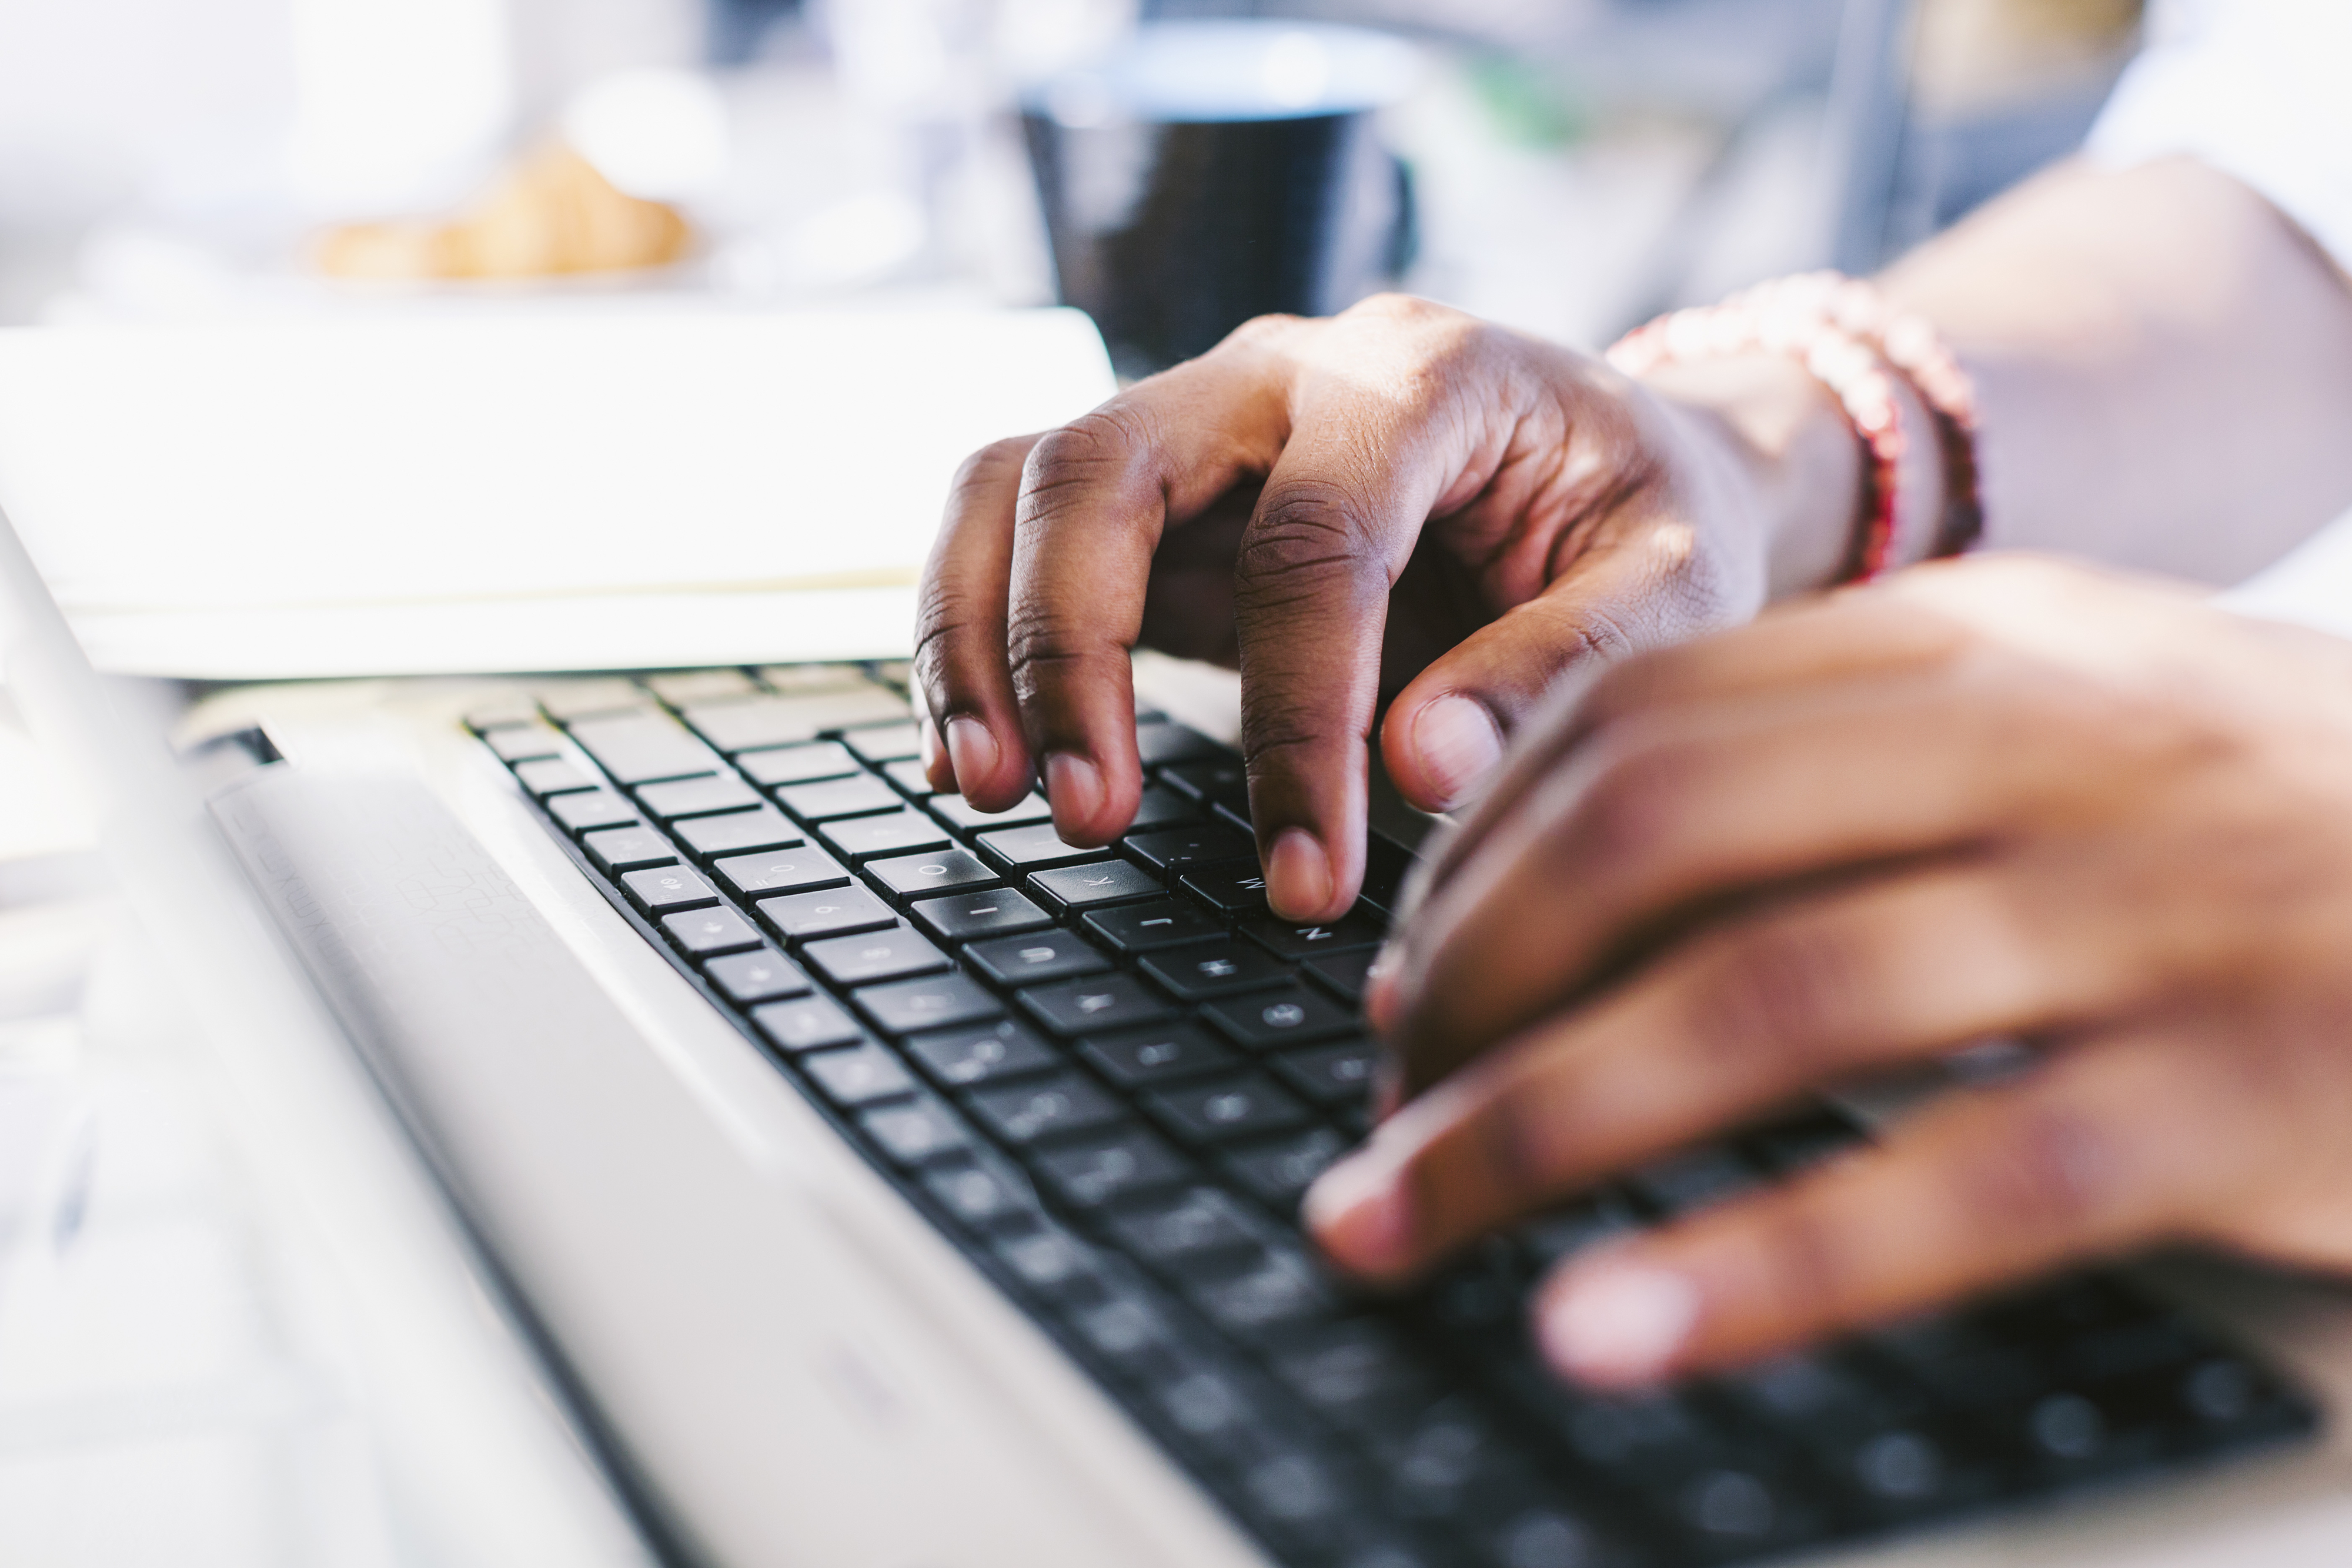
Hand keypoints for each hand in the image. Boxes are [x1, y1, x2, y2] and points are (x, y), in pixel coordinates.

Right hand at [913, 295, 1857, 919]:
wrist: (1617, 462)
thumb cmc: (1647, 520)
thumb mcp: (1678, 583)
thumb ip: (1564, 668)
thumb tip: (1418, 771)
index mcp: (1423, 376)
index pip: (1313, 541)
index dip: (1297, 718)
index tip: (1308, 872)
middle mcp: (1282, 373)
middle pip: (1102, 468)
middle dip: (1067, 651)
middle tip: (1089, 817)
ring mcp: (1202, 422)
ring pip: (1021, 485)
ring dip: (981, 640)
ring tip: (993, 792)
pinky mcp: (1161, 496)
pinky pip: (1015, 532)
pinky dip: (973, 637)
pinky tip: (984, 758)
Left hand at [1306, 555, 2351, 1387]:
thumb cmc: (2290, 835)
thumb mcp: (2078, 736)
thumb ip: (1855, 765)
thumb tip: (1563, 863)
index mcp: (1997, 641)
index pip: (1650, 715)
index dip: (1483, 856)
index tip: (1400, 978)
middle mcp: (2059, 744)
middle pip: (1661, 835)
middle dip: (1470, 981)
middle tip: (1377, 1107)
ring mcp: (2159, 911)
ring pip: (1764, 999)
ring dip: (1538, 1126)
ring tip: (1392, 1225)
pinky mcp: (2253, 1093)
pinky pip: (1955, 1182)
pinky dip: (1755, 1264)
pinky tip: (1607, 1329)